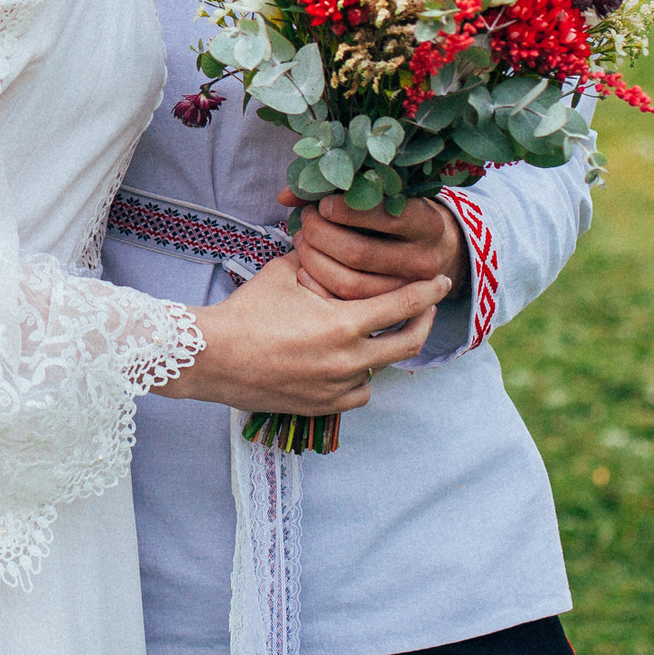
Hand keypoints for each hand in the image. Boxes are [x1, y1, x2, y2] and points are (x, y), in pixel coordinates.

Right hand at [153, 255, 447, 416]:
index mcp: (343, 323)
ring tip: (376, 336)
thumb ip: (314, 262)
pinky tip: (348, 365)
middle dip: (424, 323)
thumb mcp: (282, 273)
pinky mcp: (321, 406)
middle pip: (408, 344)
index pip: (403, 306)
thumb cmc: (245, 311)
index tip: (441, 282)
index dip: (427, 292)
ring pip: (381, 371)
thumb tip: (327, 247)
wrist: (212, 357)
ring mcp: (336, 387)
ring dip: (383, 352)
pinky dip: (359, 379)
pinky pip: (358, 394)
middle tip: (426, 309)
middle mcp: (348, 360)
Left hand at [280, 189, 466, 303]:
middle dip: (321, 235)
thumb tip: (286, 196)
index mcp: (426, 224)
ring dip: (314, 260)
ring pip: (349, 283)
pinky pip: (345, 304)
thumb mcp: (385, 195)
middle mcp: (422, 259)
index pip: (383, 216)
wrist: (434, 251)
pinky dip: (318, 285)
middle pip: (358, 252)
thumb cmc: (398, 214)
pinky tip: (304, 269)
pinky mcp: (387, 310)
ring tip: (303, 241)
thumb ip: (341, 189)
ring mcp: (406, 290)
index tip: (322, 204)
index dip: (346, 210)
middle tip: (307, 222)